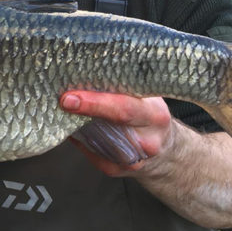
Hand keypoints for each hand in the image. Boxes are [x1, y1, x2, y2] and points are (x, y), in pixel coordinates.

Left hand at [61, 89, 231, 227]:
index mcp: (155, 117)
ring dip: (75, 123)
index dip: (95, 102)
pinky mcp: (116, 170)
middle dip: (83, 112)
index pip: (124, 109)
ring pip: (94, 140)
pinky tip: (69, 124)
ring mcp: (131, 160)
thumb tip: (93, 60)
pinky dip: (77, 137)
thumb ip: (129, 82)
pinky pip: (90, 152)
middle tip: (61, 98)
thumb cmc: (153, 115)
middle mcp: (146, 141)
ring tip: (60, 105)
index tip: (70, 96)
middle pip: (107, 126)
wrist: (171, 155)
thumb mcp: (151, 96)